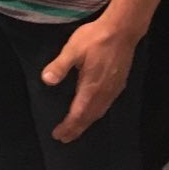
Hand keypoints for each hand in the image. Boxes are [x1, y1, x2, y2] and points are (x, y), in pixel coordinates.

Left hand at [41, 16, 138, 142]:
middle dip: (76, 129)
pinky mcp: (119, 83)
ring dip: (87, 123)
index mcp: (91, 87)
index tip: (58, 135)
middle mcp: (104, 93)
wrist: (122, 31)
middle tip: (64, 138)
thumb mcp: (72, 50)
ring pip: (99, 112)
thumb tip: (46, 81)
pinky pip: (106, 106)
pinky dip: (96, 114)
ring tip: (77, 129)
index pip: (78, 113)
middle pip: (89, 117)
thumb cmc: (94, 39)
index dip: (68, 126)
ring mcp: (114, 89)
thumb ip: (60, 66)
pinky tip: (94, 111)